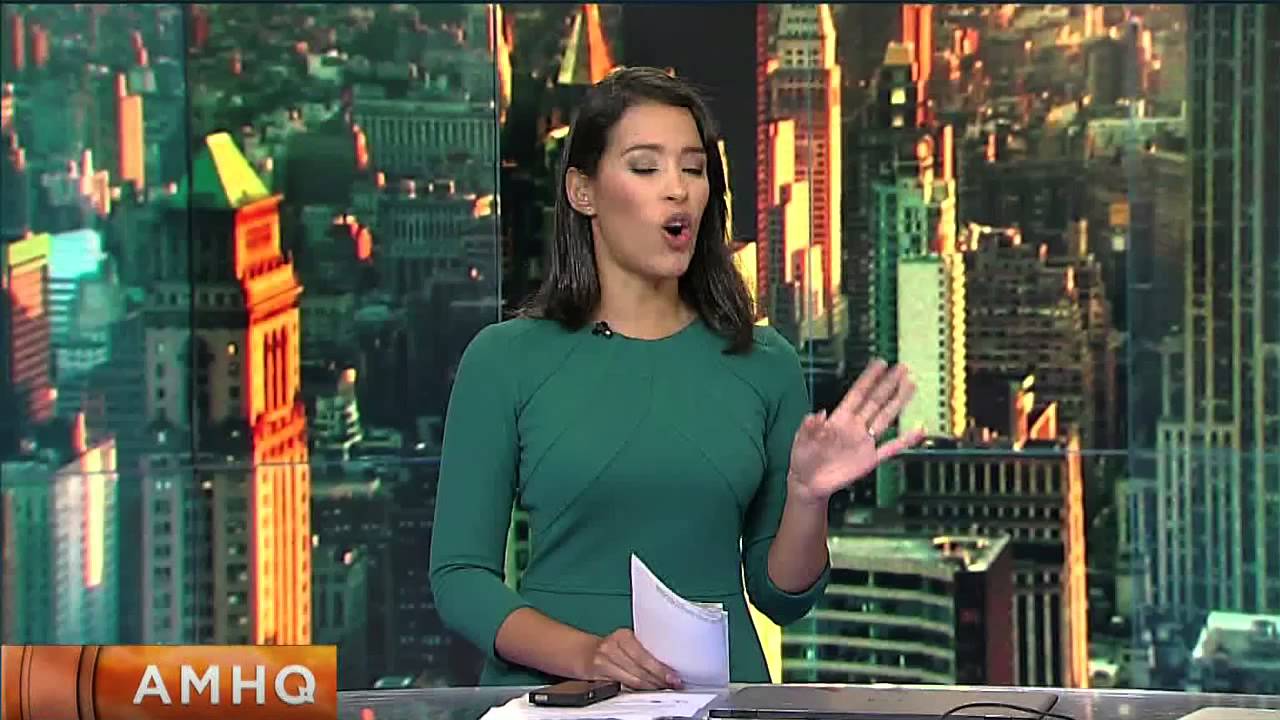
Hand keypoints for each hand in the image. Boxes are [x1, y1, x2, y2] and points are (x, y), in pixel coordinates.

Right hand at [579, 629, 682, 689]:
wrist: (584, 653)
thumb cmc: (611, 648)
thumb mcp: (626, 642)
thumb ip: (642, 650)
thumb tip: (667, 663)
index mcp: (623, 636)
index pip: (644, 656)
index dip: (660, 669)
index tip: (674, 677)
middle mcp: (612, 646)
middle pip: (639, 669)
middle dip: (658, 679)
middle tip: (672, 685)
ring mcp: (603, 660)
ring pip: (633, 679)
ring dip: (650, 686)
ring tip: (661, 688)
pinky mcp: (599, 674)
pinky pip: (623, 684)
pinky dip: (637, 689)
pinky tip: (646, 689)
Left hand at [787, 359, 925, 504]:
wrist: (808, 483)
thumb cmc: (803, 459)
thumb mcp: (801, 440)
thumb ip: (809, 427)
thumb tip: (818, 414)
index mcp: (838, 419)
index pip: (857, 394)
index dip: (869, 379)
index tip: (880, 363)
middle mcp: (855, 427)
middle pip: (875, 401)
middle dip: (888, 384)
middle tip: (902, 368)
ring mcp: (864, 442)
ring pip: (886, 418)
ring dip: (898, 402)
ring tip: (910, 386)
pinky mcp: (869, 460)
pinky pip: (891, 448)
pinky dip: (906, 440)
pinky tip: (919, 430)